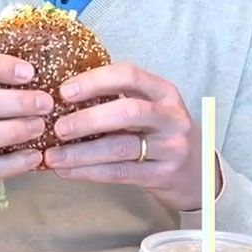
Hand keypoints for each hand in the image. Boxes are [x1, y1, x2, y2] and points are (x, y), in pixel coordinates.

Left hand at [43, 63, 221, 212]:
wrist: (199, 173)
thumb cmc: (162, 134)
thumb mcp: (151, 109)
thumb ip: (118, 99)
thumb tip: (62, 99)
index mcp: (164, 92)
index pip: (129, 75)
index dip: (95, 80)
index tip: (65, 91)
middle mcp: (171, 117)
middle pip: (127, 112)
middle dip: (87, 119)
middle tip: (57, 128)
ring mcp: (171, 147)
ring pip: (121, 147)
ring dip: (81, 152)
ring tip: (52, 156)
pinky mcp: (163, 175)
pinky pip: (120, 173)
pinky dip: (89, 172)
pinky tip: (67, 172)